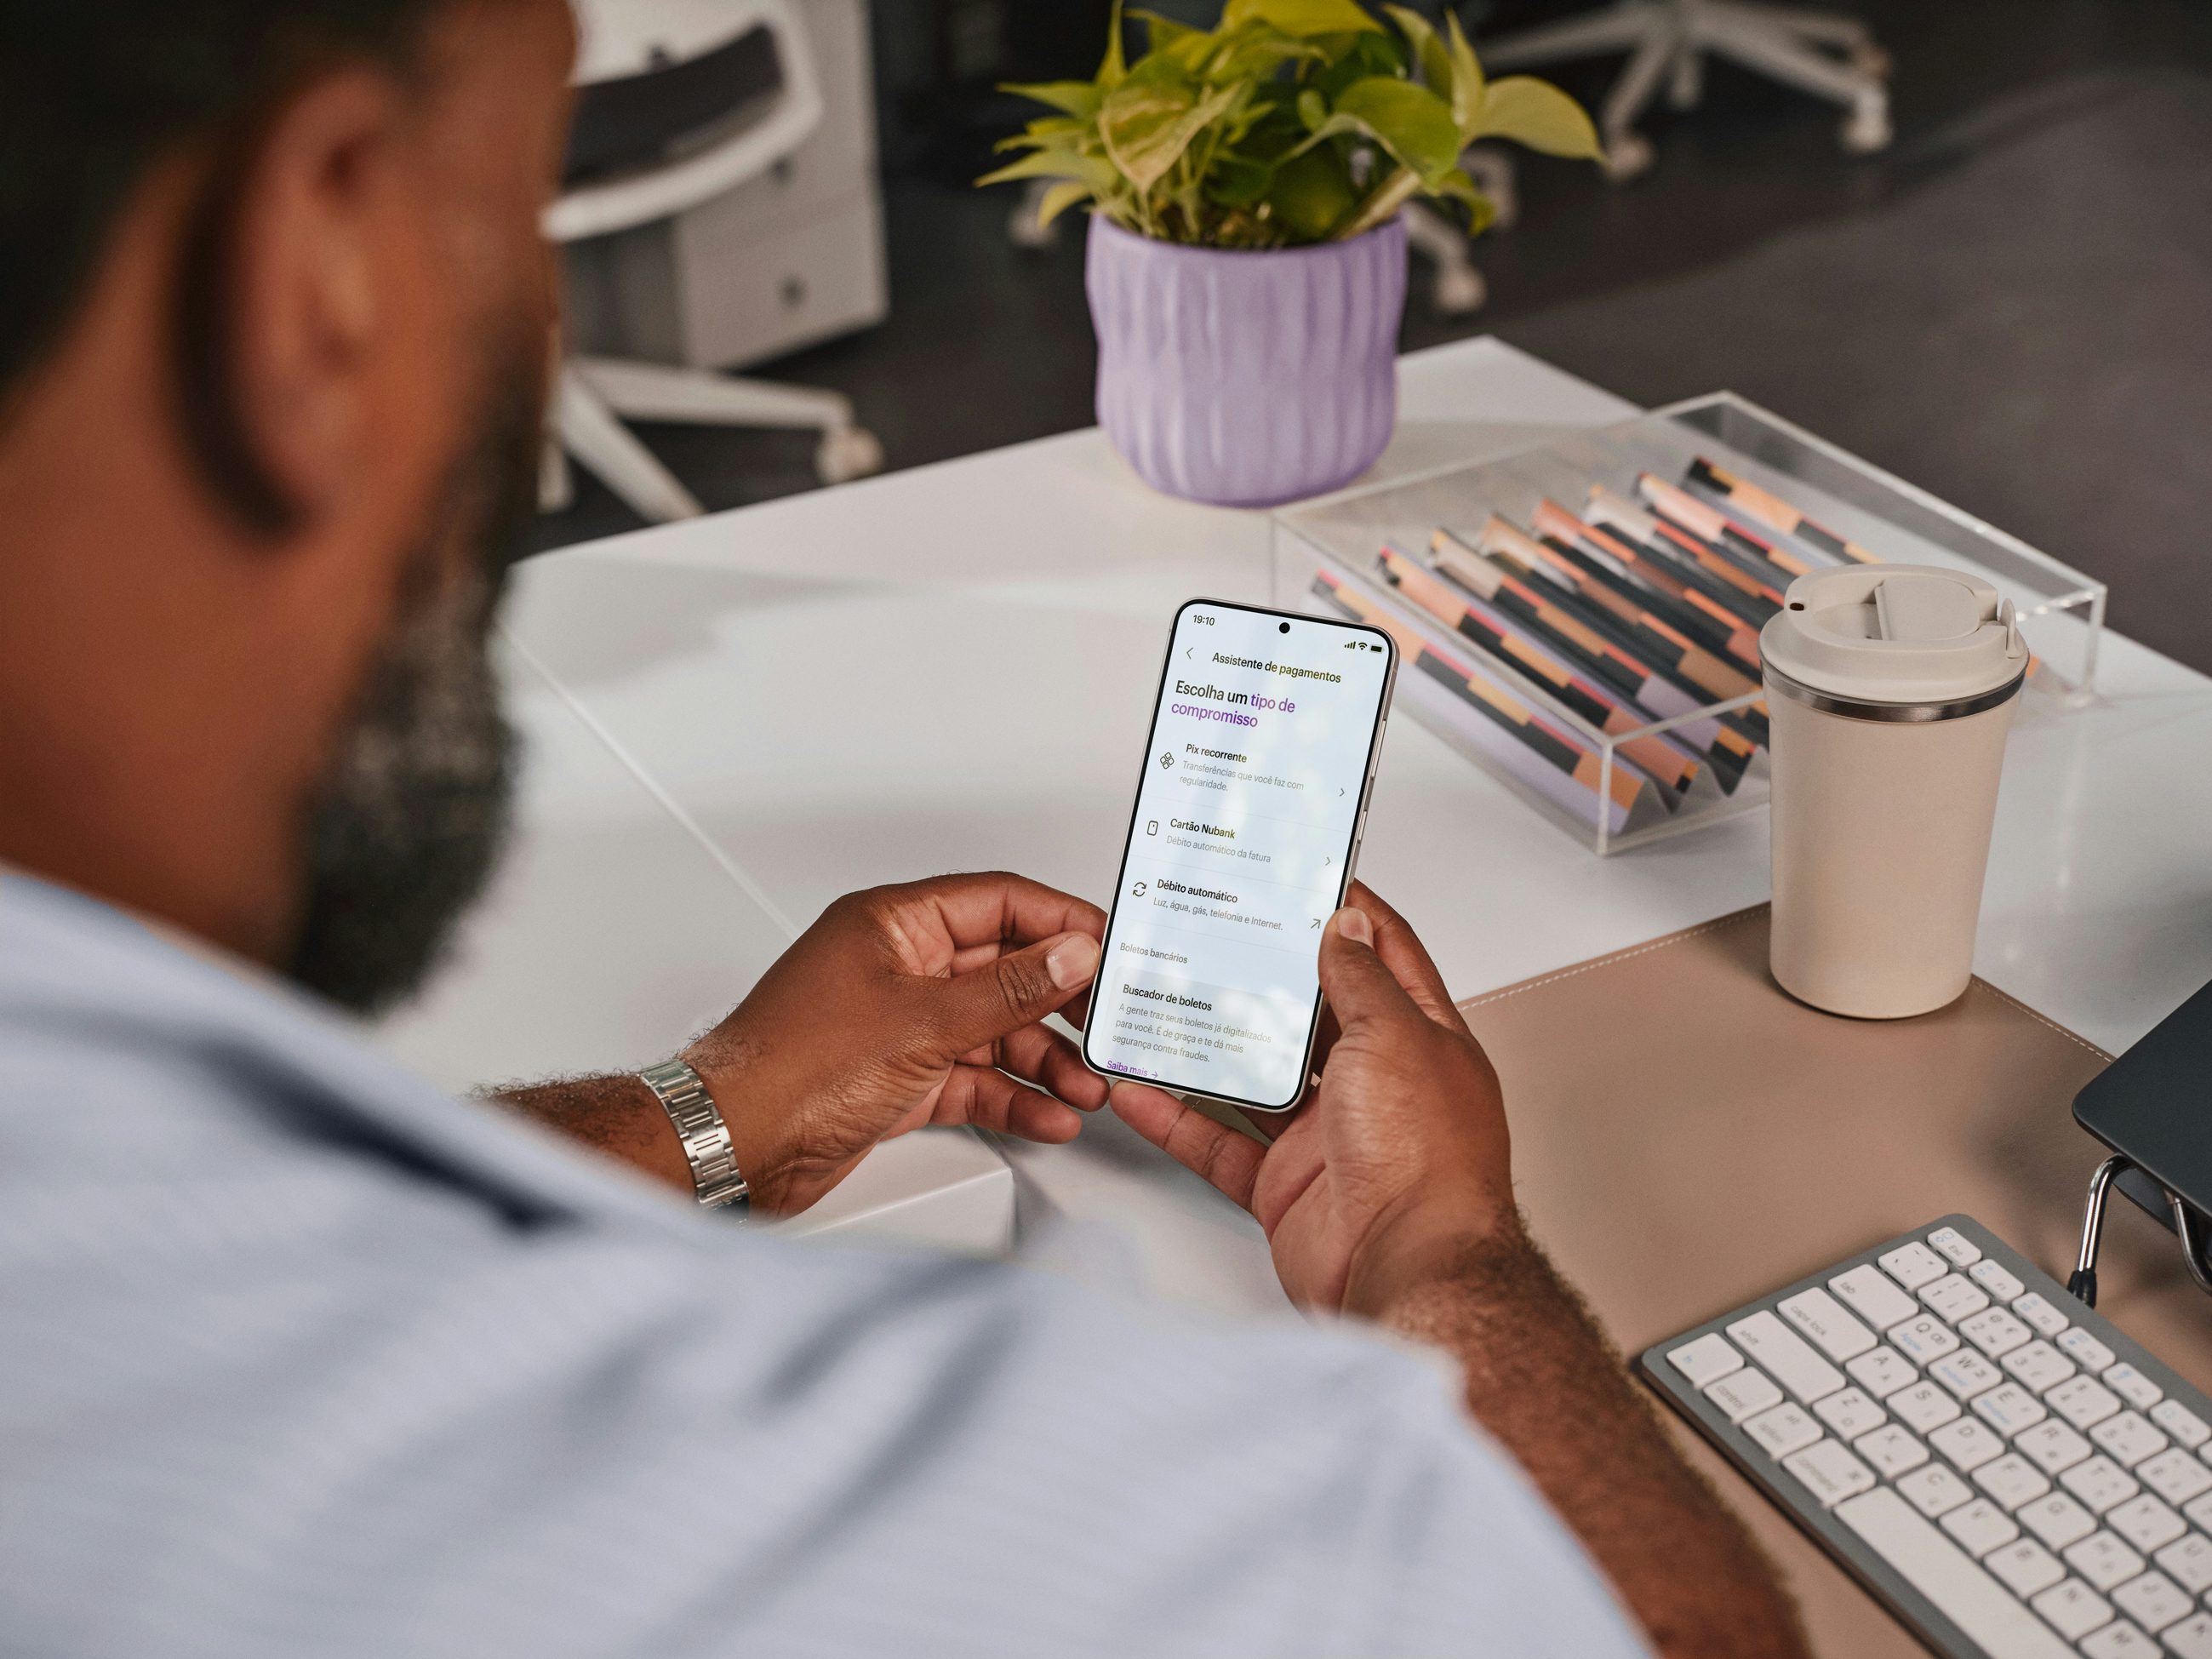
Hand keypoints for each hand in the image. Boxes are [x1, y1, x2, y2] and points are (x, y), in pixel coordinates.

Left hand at [685, 872, 1107, 1214]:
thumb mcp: (921, 1021)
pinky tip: (1046, 1115)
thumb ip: (1007, 990)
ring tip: (1085, 1087)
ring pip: (992, 1031)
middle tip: (1108, 1030)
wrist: (730, 1148)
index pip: (998, 903)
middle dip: (1060, 1005)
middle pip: (1002, 971)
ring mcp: (898, 1025)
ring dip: (1044, 1060)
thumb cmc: (790, 1068)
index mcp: (894, 924)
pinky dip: (1011, 1097)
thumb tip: (1070, 954)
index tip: (1111, 952)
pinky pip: (972, 1079)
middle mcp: (897, 967)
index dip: (1061, 925)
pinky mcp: (897, 1079)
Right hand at [1110, 883, 1513, 1314]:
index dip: (1346, 914)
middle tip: (1212, 934)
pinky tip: (1142, 1093)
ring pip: (1254, 1078)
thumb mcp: (1393, 1036)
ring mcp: (1329, 1136)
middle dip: (1260, 975)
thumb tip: (1344, 926)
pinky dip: (1178, 1119)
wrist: (1408, 1270)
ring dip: (1208, 1045)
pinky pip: (1220, 1142)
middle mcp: (1376, 1085)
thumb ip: (1359, 979)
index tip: (1302, 879)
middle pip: (1309, 1015)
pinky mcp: (1286, 1184)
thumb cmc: (1427, 1160)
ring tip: (1161, 1004)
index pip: (1383, 956)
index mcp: (1420, 1039)